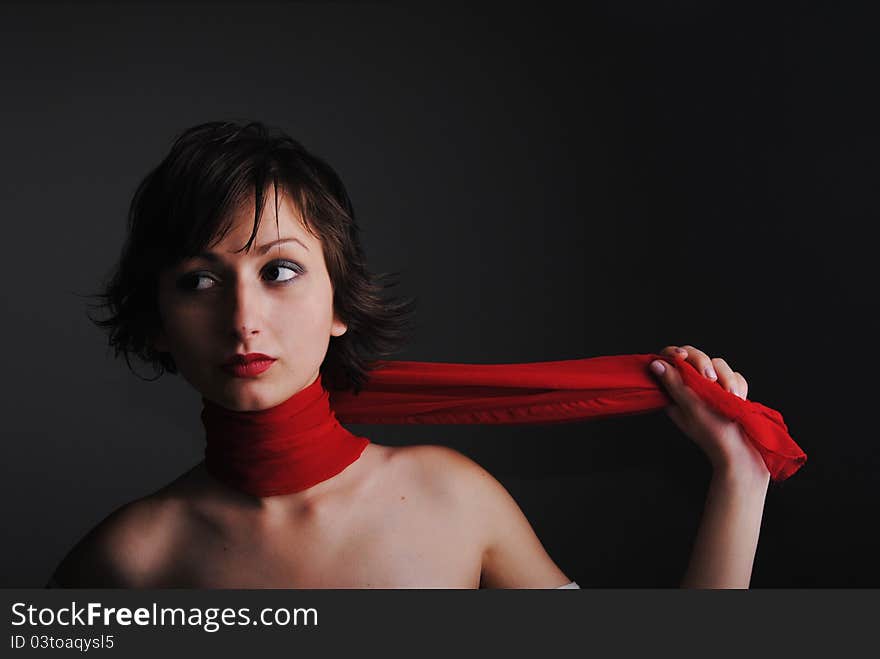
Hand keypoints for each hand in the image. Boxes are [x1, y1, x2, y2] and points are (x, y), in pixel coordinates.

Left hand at [650, 345, 768, 478]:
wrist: (742, 453)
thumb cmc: (714, 433)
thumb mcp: (690, 407)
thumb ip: (674, 384)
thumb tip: (656, 364)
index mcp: (676, 392)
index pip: (670, 361)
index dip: (675, 353)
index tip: (682, 356)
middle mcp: (693, 387)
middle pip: (696, 357)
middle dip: (705, 364)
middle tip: (711, 379)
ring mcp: (713, 389)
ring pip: (719, 365)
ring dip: (728, 378)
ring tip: (733, 396)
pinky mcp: (730, 392)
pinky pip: (735, 376)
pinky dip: (739, 386)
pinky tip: (740, 400)